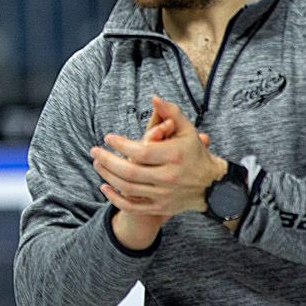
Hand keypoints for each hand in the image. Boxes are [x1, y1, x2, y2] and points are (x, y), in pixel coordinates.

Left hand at [91, 97, 226, 247]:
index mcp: (175, 156)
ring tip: (97, 164)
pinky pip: (133, 207)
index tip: (108, 138)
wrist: (211, 185)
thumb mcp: (187, 130)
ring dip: (108, 176)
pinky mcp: (160, 208)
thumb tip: (154, 98)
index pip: (142, 152)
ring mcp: (164, 195)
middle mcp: (169, 178)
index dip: (122, 145)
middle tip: (94, 151)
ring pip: (129, 189)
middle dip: (108, 161)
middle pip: (131, 172)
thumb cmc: (194, 152)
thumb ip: (171, 112)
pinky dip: (116, 199)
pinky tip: (104, 186)